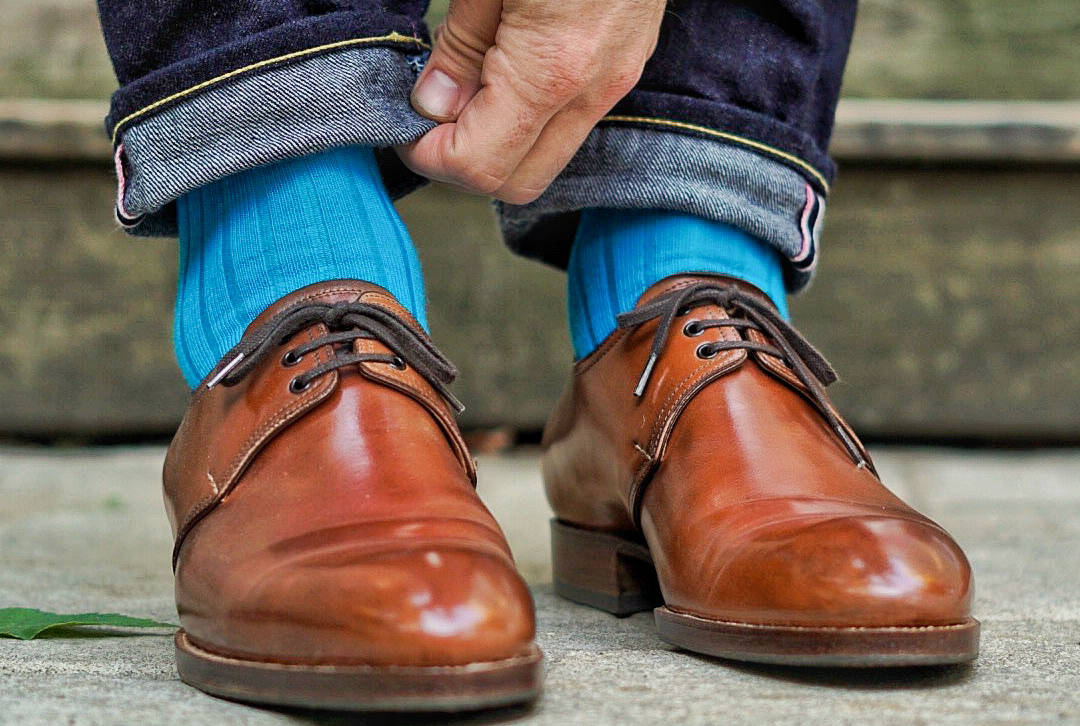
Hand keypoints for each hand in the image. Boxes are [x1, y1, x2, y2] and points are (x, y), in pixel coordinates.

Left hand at [396, 0, 665, 203]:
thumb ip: (459, 45)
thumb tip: (433, 105)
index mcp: (551, 72)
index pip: (480, 167)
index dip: (429, 157)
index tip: (404, 126)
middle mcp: (591, 92)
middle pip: (517, 183)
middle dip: (463, 164)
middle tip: (429, 117)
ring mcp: (615, 82)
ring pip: (545, 157)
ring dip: (496, 141)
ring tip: (464, 85)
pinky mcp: (622, 66)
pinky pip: (568, 122)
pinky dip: (526, 117)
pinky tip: (502, 71)